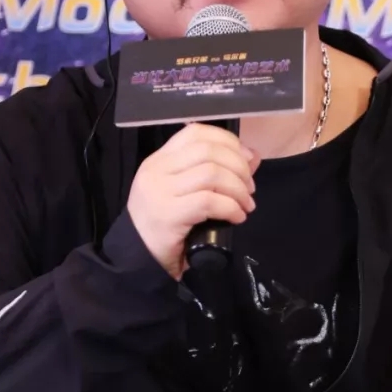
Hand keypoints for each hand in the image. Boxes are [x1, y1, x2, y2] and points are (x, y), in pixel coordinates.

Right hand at [126, 122, 259, 279]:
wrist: (138, 259)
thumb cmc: (164, 227)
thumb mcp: (187, 193)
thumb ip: (215, 172)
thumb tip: (253, 157)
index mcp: (159, 159)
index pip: (195, 132)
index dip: (227, 141)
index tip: (247, 160)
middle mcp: (157, 169)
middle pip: (208, 151)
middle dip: (238, 167)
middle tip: (249, 189)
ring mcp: (160, 191)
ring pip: (211, 174)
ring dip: (238, 189)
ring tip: (246, 205)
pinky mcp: (168, 214)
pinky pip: (209, 201)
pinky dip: (231, 207)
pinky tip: (237, 217)